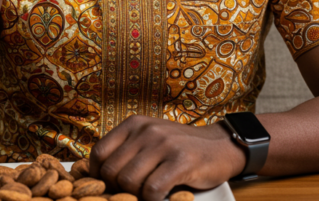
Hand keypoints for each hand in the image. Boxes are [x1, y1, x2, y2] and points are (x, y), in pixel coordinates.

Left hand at [89, 116, 245, 200]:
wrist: (222, 146)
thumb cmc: (181, 149)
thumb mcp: (151, 141)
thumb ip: (128, 152)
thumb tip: (99, 178)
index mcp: (134, 124)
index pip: (99, 152)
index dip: (97, 176)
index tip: (108, 188)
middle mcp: (146, 131)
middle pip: (111, 171)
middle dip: (118, 190)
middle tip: (132, 196)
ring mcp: (164, 144)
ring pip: (129, 182)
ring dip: (136, 197)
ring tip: (149, 196)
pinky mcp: (180, 161)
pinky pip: (152, 190)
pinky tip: (162, 199)